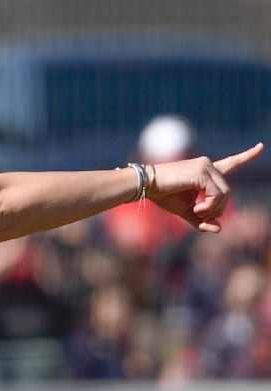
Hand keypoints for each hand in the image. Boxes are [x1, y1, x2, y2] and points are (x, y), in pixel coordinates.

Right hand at [148, 143, 263, 231]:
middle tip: (200, 216)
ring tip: (196, 212)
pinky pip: (217, 195)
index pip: (231, 162)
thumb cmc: (162, 195)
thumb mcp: (185, 211)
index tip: (261, 146)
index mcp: (205, 171)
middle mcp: (207, 165)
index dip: (247, 156)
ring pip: (225, 194)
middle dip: (218, 210)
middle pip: (228, 192)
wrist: (145, 185)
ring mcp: (205, 167)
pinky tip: (196, 209)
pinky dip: (209, 207)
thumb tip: (218, 229)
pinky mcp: (201, 172)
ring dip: (213, 210)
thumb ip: (202, 220)